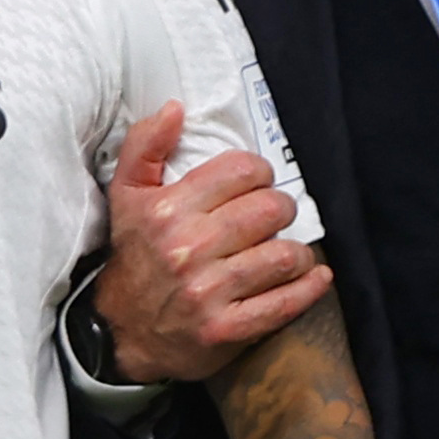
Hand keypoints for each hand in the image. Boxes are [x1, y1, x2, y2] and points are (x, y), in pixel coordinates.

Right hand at [87, 100, 331, 383]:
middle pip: (270, 210)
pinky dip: (310, 287)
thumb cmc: (133, 255)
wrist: (122, 330)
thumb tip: (176, 108)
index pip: (240, 171)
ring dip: (296, 251)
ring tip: (287, 249)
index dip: (259, 172)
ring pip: (285, 255)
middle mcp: (188, 249)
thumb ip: (145, 144)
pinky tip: (315, 277)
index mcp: (167, 209)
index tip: (257, 183)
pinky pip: (286, 303)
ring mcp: (209, 292)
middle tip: (274, 215)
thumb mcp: (125, 194)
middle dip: (281, 208)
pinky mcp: (228, 329)